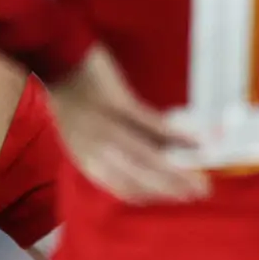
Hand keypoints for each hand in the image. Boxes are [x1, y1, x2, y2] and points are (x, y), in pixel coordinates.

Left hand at [43, 48, 207, 204]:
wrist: (57, 59)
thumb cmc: (75, 96)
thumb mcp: (87, 132)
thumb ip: (114, 149)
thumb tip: (152, 160)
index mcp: (87, 159)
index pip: (124, 189)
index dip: (155, 196)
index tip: (179, 200)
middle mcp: (95, 151)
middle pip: (139, 179)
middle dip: (173, 189)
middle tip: (201, 193)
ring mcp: (106, 129)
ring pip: (147, 158)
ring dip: (177, 171)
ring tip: (201, 177)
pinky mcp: (118, 104)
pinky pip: (152, 125)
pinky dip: (176, 135)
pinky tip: (196, 141)